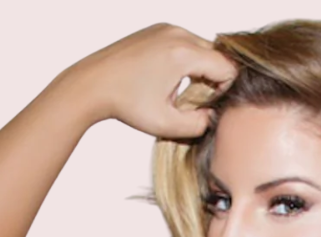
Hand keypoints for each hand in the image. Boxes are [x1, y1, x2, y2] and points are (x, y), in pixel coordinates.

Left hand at [56, 23, 237, 136]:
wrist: (92, 83)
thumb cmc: (125, 104)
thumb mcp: (166, 125)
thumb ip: (198, 124)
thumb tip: (213, 116)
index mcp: (183, 53)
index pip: (227, 68)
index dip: (225, 91)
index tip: (206, 107)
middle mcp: (177, 34)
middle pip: (217, 56)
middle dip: (214, 80)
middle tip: (195, 103)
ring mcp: (166, 28)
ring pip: (202, 49)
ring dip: (201, 71)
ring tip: (180, 93)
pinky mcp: (157, 30)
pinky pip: (185, 44)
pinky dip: (186, 62)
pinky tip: (169, 80)